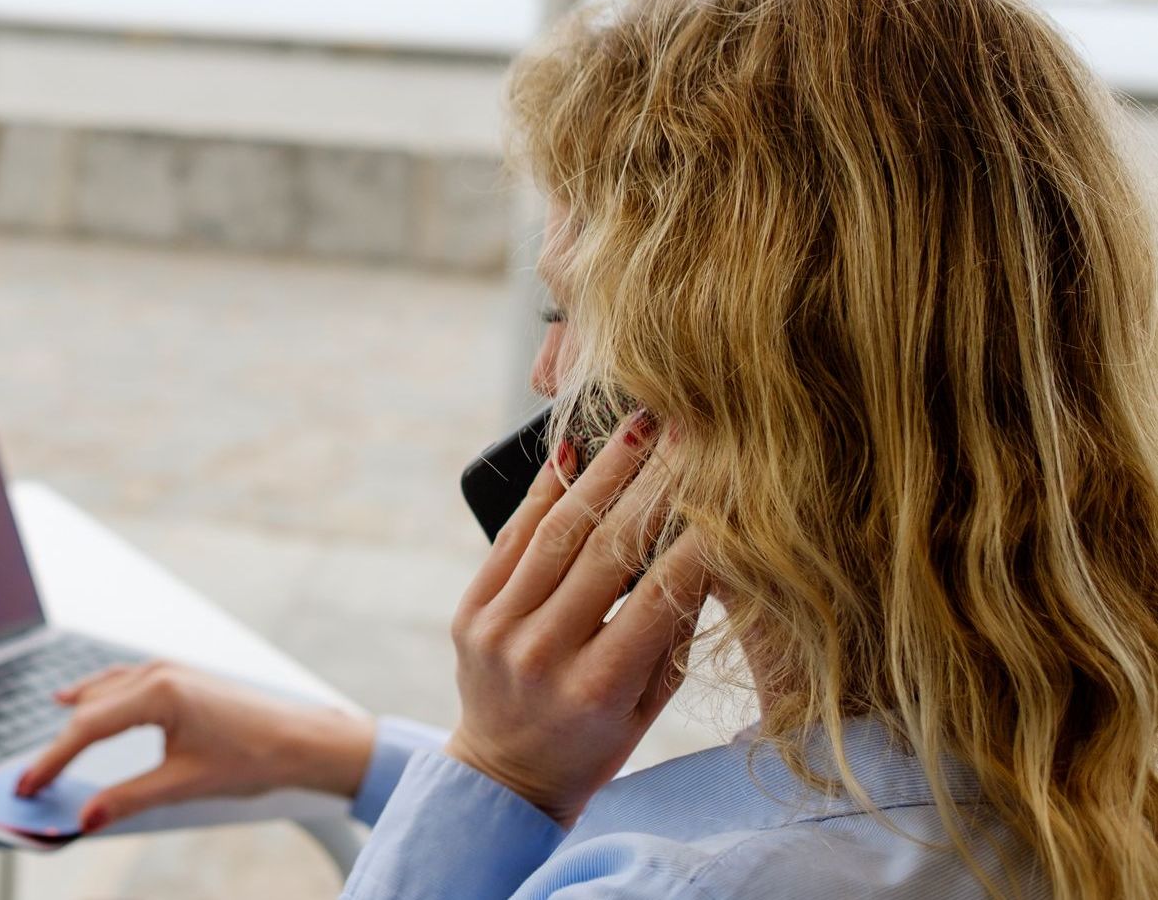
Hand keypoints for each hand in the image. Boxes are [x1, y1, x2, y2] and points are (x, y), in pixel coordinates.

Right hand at [16, 661, 373, 833]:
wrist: (303, 739)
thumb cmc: (256, 755)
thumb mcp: (186, 783)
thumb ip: (129, 799)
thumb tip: (86, 817)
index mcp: (158, 693)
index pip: (87, 727)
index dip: (51, 760)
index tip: (27, 785)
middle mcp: (157, 673)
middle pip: (89, 710)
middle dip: (58, 746)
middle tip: (30, 782)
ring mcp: (167, 670)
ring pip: (102, 693)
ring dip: (73, 722)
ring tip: (46, 753)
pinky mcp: (175, 677)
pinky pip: (120, 683)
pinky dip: (94, 698)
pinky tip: (76, 700)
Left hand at [446, 412, 708, 826]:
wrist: (504, 774)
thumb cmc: (594, 742)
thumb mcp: (647, 706)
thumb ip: (672, 634)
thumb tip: (712, 552)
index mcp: (597, 688)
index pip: (658, 595)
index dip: (698, 537)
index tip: (729, 486)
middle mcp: (542, 654)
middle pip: (607, 550)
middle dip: (655, 483)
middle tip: (690, 432)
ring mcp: (498, 629)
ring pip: (557, 531)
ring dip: (603, 471)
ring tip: (639, 425)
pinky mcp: (470, 610)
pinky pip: (513, 537)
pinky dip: (544, 491)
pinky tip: (573, 452)